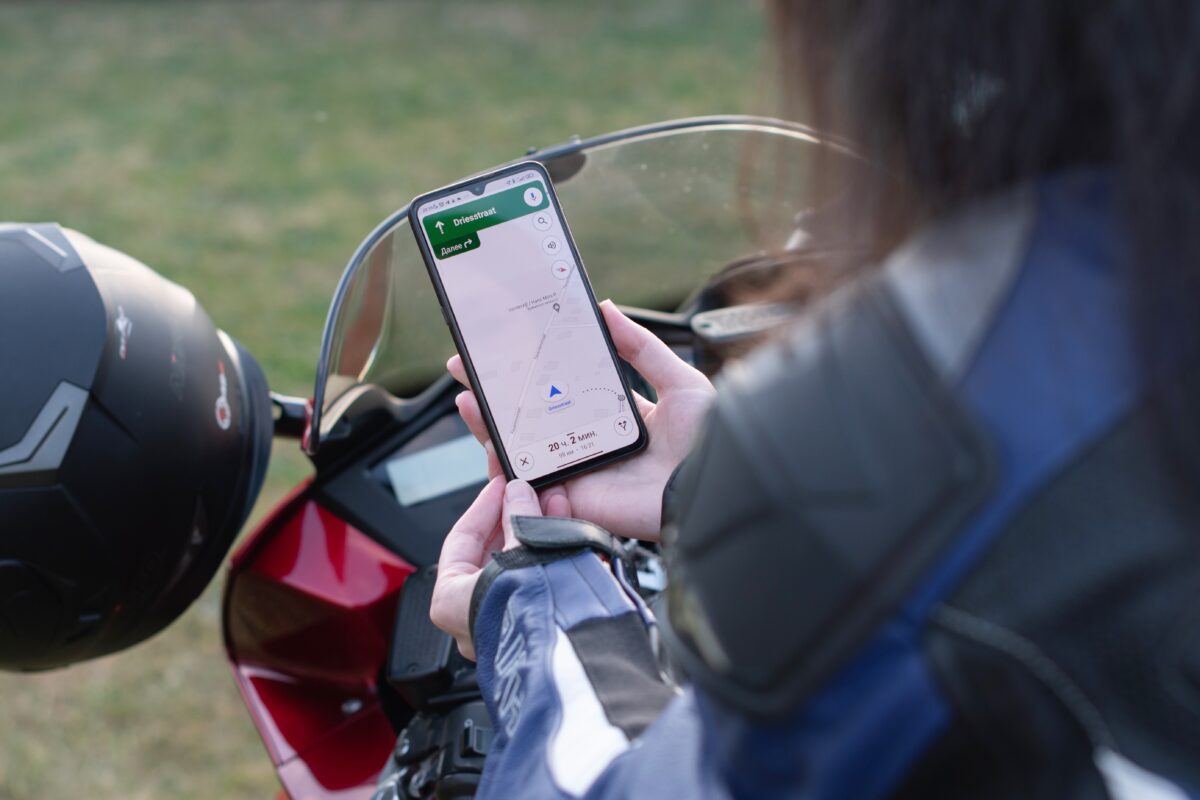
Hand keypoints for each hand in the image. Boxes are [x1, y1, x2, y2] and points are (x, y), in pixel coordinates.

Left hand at [430, 478, 566, 659]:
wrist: (571, 655)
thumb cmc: (531, 611)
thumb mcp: (523, 548)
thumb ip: (518, 516)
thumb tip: (518, 492)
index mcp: (450, 601)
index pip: (462, 538)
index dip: (484, 506)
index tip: (501, 486)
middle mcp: (470, 619)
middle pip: (489, 552)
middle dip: (514, 519)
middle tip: (530, 495)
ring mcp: (502, 627)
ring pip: (515, 568)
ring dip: (534, 535)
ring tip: (554, 509)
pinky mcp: (533, 631)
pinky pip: (534, 585)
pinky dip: (547, 560)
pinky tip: (566, 538)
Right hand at [448, 300, 713, 540]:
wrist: (710, 489)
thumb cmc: (707, 441)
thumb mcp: (679, 381)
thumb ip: (641, 346)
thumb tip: (607, 309)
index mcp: (615, 417)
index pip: (563, 391)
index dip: (534, 371)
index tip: (507, 350)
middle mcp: (593, 445)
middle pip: (534, 418)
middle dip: (499, 394)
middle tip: (470, 369)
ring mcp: (580, 472)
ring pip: (523, 449)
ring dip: (489, 425)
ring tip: (467, 397)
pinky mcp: (573, 497)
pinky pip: (531, 484)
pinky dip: (504, 466)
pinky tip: (486, 437)